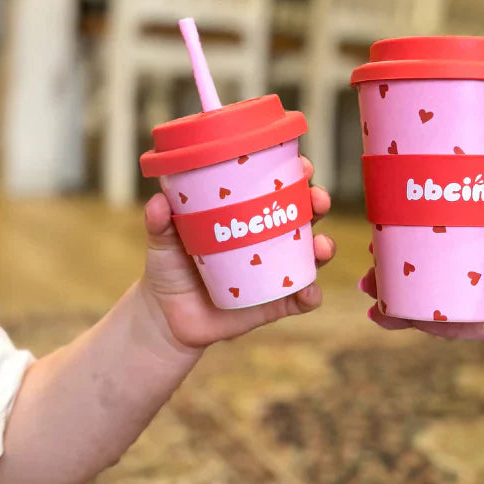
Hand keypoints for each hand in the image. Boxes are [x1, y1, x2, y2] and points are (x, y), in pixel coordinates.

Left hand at [141, 157, 334, 352]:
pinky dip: (311, 295)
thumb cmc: (169, 269)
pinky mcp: (273, 304)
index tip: (303, 165)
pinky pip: (301, 299)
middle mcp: (268, 240)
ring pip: (311, 256)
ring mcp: (275, 272)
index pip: (278, 189)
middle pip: (305, 216)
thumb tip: (159, 201)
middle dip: (318, 204)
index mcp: (248, 216)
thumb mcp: (163, 241)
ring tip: (320, 245)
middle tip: (317, 200)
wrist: (167, 318)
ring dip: (324, 247)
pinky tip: (309, 291)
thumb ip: (160, 223)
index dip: (296, 174)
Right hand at [362, 193, 483, 368]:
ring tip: (379, 301)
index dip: (428, 216)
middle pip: (451, 256)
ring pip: (456, 296)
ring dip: (418, 300)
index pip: (468, 211)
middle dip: (411, 263)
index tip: (391, 220)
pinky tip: (415, 327)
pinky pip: (478, 330)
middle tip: (371, 269)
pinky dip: (446, 330)